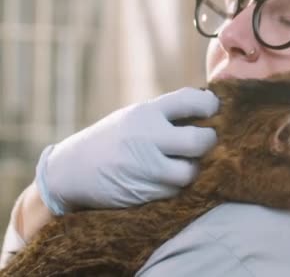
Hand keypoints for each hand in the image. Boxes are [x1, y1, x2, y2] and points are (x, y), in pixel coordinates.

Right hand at [35, 87, 218, 214]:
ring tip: (181, 163)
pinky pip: (174, 191)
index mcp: (146, 112)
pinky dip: (174, 186)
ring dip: (191, 169)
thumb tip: (213, 108)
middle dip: (208, 143)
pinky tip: (163, 179)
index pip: (191, 101)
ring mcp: (144, 167)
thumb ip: (168, 113)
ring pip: (190, 172)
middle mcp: (146, 137)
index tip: (213, 111)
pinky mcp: (143, 192)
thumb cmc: (114, 139)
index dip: (211, 106)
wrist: (71, 170)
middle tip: (204, 142)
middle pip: (198, 141)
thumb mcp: (135, 117)